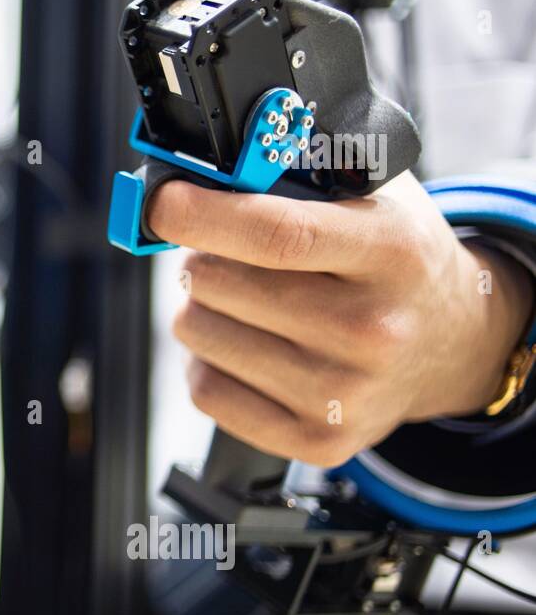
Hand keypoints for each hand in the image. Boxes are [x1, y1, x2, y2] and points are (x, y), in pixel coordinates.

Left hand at [148, 173, 533, 466]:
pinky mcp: (316, 442)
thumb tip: (201, 173)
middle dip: (201, 255)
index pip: (276, 234)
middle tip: (227, 252)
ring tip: (245, 299)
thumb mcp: (372, 194)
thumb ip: (296, 172)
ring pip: (197, 331)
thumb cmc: (393, 256)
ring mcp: (344, 394)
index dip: (201, 215)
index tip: (162, 201)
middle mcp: (372, 329)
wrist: (452, 342)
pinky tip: (247, 344)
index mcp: (390, 251)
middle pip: (217, 282)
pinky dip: (208, 361)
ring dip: (201, 306)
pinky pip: (205, 389)